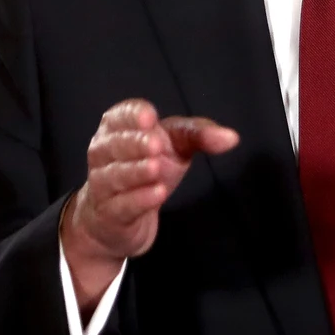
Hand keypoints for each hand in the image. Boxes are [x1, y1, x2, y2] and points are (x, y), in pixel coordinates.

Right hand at [60, 99, 238, 312]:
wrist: (118, 220)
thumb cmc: (147, 169)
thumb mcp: (175, 147)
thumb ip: (200, 136)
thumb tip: (232, 137)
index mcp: (118, 128)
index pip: (120, 115)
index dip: (133, 115)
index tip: (150, 117)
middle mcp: (104, 152)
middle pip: (116, 144)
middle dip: (135, 143)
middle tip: (156, 144)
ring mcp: (102, 184)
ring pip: (115, 174)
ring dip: (136, 171)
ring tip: (156, 168)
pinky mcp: (109, 214)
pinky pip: (122, 204)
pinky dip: (139, 199)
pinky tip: (158, 194)